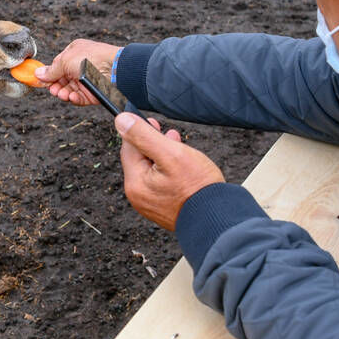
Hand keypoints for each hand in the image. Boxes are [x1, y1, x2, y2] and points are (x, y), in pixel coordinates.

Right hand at [36, 38, 121, 106]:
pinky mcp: (92, 93)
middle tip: (54, 89)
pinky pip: (79, 98)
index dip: (50, 75)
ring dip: (63, 93)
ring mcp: (87, 80)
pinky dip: (74, 99)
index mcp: (74, 53)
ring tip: (62, 94)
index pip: (57, 66)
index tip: (42, 81)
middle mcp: (80, 66)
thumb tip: (38, 73)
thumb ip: (51, 70)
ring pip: (69, 90)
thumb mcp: (65, 61)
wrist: (114, 69)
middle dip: (56, 86)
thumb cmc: (93, 58)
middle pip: (62, 80)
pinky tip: (72, 97)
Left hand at [115, 112, 223, 230]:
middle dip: (154, 144)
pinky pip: (161, 184)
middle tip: (169, 133)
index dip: (140, 132)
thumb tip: (121, 120)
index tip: (154, 122)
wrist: (217, 218)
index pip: (129, 148)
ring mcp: (151, 205)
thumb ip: (143, 136)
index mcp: (135, 183)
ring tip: (178, 145)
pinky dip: (169, 171)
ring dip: (164, 156)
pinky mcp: (164, 209)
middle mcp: (139, 196)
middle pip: (140, 160)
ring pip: (152, 171)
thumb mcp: (170, 153)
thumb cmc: (197, 188)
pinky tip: (183, 166)